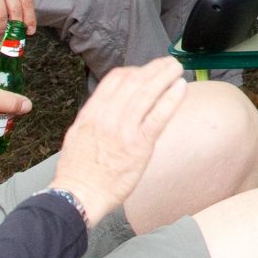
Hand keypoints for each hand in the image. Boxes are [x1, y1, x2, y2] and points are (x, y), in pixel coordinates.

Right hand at [49, 57, 188, 223]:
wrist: (79, 194)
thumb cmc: (78, 170)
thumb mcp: (78, 134)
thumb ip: (94, 117)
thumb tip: (108, 105)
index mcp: (92, 112)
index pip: (115, 80)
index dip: (133, 71)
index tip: (144, 70)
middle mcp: (107, 116)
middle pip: (135, 82)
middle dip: (153, 69)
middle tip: (167, 63)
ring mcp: (124, 129)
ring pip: (148, 94)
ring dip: (165, 77)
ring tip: (176, 69)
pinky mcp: (140, 145)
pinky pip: (159, 116)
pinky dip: (171, 99)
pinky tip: (180, 88)